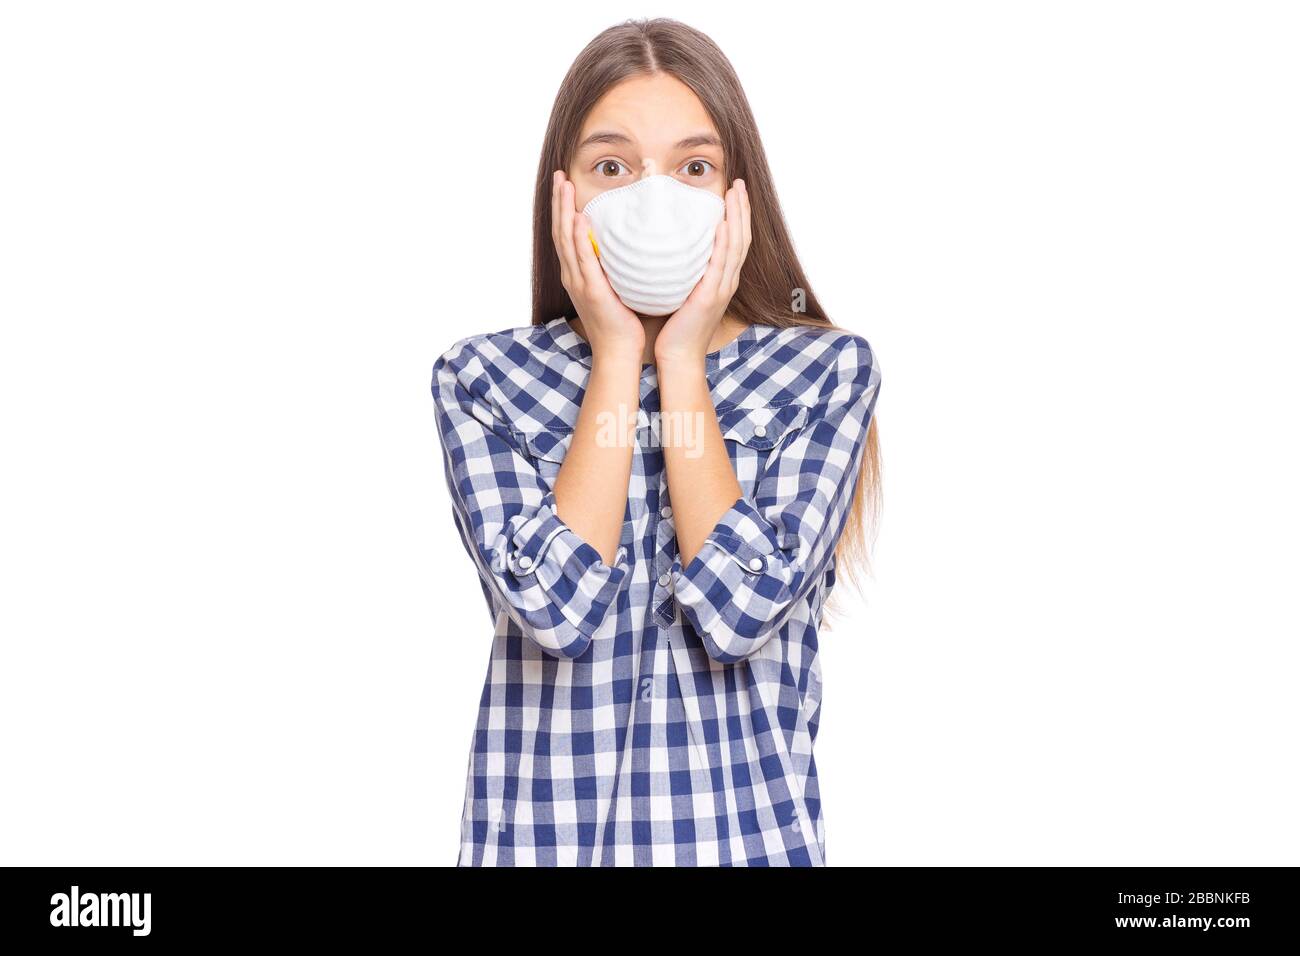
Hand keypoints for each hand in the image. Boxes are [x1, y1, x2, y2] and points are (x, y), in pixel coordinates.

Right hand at [551, 170, 643, 362]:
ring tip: (564, 187)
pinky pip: (582, 260)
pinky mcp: (591, 291)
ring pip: (566, 240)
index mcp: (577, 274)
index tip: (564, 184)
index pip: (566, 234)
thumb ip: (617, 265)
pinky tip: (577, 220)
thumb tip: (631, 244)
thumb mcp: (617, 287)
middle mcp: (572, 275)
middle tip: (559, 176)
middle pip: (560, 231)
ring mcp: (579, 283)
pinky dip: (578, 239)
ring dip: (563, 211)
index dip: (563, 208)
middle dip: (558, 202)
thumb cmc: (622, 322)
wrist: (619, 351)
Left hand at [653, 178, 751, 365]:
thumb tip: (667, 249)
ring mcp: (722, 288)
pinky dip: (725, 243)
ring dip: (737, 218)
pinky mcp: (712, 296)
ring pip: (736, 246)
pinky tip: (723, 225)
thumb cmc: (676, 327)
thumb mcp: (682, 291)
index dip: (737, 215)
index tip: (733, 192)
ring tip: (735, 194)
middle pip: (741, 238)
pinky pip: (721, 264)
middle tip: (739, 184)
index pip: (734, 240)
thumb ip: (681, 271)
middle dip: (742, 209)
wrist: (678, 356)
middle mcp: (727, 281)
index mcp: (721, 279)